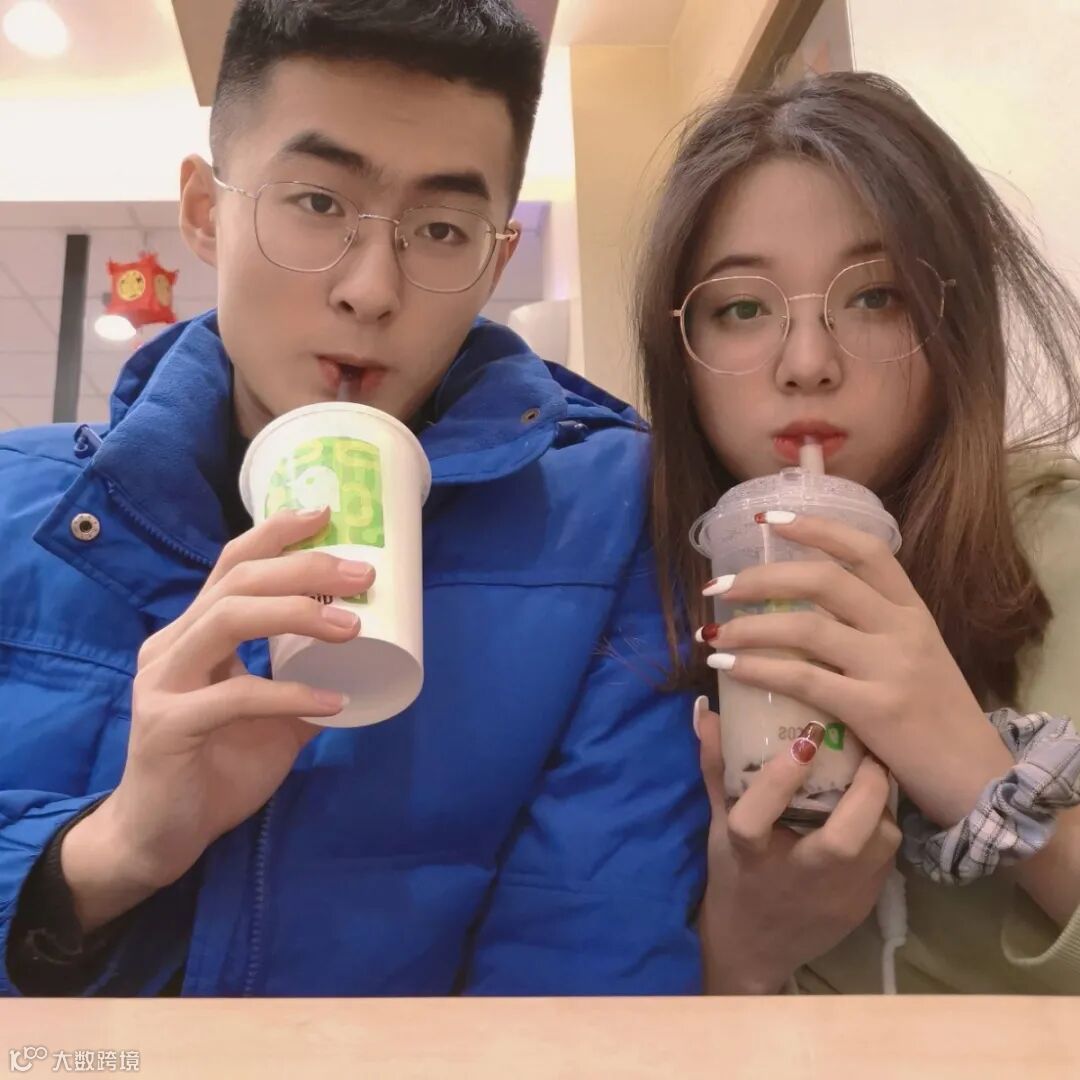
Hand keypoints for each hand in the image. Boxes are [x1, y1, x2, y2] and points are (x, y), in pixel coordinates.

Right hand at [62, 507, 373, 928]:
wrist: (159, 837)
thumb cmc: (214, 768)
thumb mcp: (271, 720)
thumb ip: (304, 687)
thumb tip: (364, 667)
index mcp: (194, 635)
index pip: (231, 566)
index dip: (275, 534)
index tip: (326, 513)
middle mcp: (172, 646)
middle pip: (236, 582)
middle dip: (302, 568)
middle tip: (360, 573)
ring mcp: (164, 683)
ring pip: (226, 619)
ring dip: (296, 614)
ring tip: (351, 625)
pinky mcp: (167, 726)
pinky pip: (235, 696)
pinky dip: (290, 696)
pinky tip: (332, 705)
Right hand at [696, 701, 899, 993]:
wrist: (755, 951)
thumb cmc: (733, 877)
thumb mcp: (720, 823)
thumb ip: (717, 768)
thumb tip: (707, 710)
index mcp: (749, 856)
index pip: (756, 816)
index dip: (780, 778)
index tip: (805, 739)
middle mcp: (795, 879)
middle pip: (841, 841)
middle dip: (864, 790)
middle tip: (867, 752)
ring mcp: (835, 898)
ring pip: (879, 846)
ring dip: (881, 807)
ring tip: (874, 774)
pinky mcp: (861, 909)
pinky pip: (887, 859)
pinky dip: (883, 828)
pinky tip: (874, 809)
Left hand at [700, 513, 1011, 827]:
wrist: (979, 780)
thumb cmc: (937, 718)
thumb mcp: (914, 658)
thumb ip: (869, 630)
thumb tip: (797, 609)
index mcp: (913, 611)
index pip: (865, 549)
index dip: (814, 528)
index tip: (767, 519)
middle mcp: (903, 629)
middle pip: (823, 580)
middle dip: (760, 578)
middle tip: (718, 587)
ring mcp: (891, 667)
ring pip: (805, 628)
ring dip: (748, 627)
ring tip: (712, 635)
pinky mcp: (875, 710)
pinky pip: (802, 678)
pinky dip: (757, 669)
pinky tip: (728, 668)